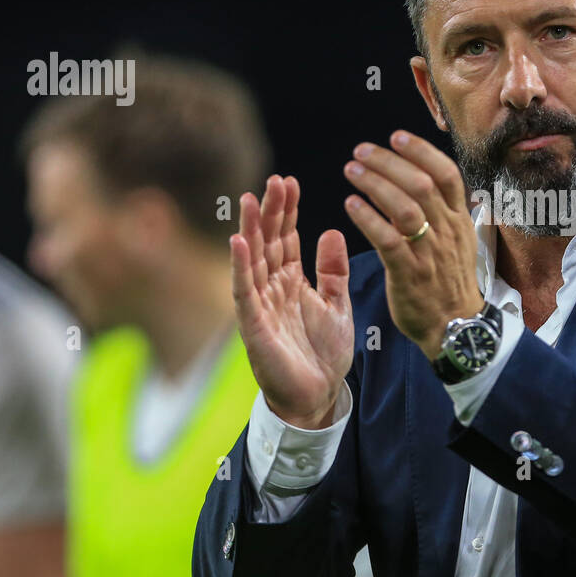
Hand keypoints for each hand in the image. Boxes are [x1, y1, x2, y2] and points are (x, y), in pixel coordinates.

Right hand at [230, 175, 354, 429]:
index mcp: (292, 282)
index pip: (287, 239)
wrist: (319, 396)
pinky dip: (240, 266)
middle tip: (274, 180)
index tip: (289, 182)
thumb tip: (331, 230)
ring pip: (253, 260)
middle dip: (270, 212)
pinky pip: (244, 291)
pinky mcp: (254, 326)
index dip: (287, 212)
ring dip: (251, 230)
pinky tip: (238, 241)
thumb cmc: (323, 354)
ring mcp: (260, 306)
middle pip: (268, 242)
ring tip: (251, 199)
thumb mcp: (337, 304)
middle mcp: (272, 289)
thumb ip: (332, 270)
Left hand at [342, 131, 481, 359]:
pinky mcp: (410, 274)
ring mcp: (430, 253)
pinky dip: (368, 219)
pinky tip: (351, 204)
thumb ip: (441, 211)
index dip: (420, 151)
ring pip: (406, 208)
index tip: (396, 136)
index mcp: (459, 220)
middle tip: (361, 151)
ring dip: (376, 184)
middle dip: (389, 162)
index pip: (446, 174)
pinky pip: (389, 240)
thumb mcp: (457, 241)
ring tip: (352, 170)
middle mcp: (447, 231)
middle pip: (422, 184)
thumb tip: (421, 178)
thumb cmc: (449, 282)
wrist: (456, 328)